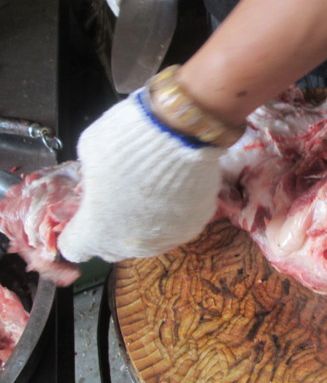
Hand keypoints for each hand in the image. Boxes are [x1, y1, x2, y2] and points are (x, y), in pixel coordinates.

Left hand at [57, 90, 223, 262]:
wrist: (183, 134)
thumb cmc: (127, 142)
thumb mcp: (90, 150)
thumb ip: (90, 175)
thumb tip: (98, 177)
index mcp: (97, 230)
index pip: (75, 248)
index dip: (76, 232)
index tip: (82, 218)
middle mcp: (132, 244)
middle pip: (113, 248)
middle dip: (111, 228)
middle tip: (116, 200)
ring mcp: (168, 238)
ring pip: (149, 239)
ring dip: (144, 223)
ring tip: (149, 193)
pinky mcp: (195, 225)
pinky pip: (178, 224)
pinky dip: (173, 212)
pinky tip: (175, 189)